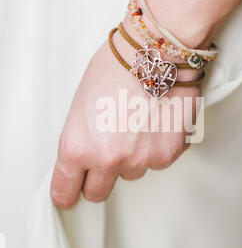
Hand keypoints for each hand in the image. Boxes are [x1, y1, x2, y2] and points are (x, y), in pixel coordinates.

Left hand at [50, 27, 201, 208]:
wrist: (157, 52)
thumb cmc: (118, 67)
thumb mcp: (81, 105)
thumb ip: (82, 139)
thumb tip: (86, 157)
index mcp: (79, 147)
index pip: (66, 188)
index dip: (66, 193)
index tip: (68, 196)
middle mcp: (109, 159)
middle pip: (98, 192)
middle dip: (98, 179)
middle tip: (105, 156)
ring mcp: (142, 160)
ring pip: (132, 173)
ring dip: (131, 158)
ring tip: (136, 123)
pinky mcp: (168, 155)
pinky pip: (156, 161)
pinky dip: (155, 146)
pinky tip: (154, 121)